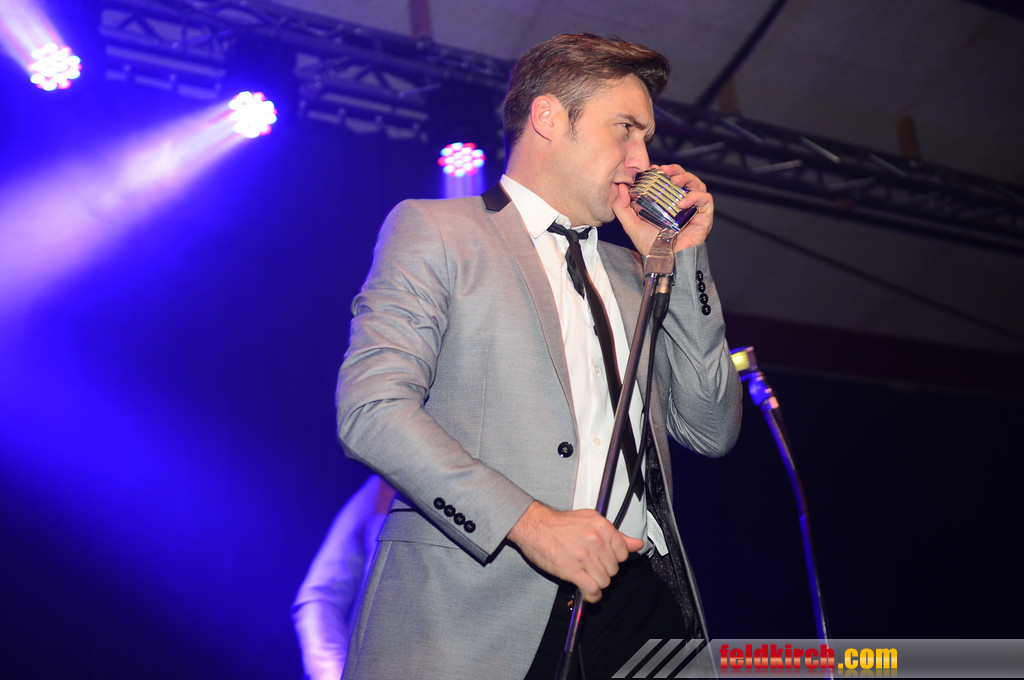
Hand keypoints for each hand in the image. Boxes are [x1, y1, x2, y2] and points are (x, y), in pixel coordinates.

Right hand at [507, 501, 643, 602]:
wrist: (535, 527)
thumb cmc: (560, 524)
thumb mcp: (591, 520)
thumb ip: (616, 535)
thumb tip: (637, 544)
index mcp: (602, 527)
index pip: (623, 553)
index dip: (614, 558)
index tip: (605, 559)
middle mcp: (596, 541)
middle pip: (614, 569)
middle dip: (604, 571)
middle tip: (591, 566)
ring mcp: (585, 557)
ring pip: (604, 581)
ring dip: (597, 583)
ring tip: (587, 577)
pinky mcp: (573, 571)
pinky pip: (592, 590)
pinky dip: (592, 595)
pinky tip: (587, 592)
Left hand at [613, 164, 713, 253]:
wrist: (663, 261)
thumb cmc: (650, 246)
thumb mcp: (630, 224)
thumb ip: (622, 207)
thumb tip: (621, 188)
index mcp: (667, 202)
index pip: (669, 180)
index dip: (663, 171)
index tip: (653, 168)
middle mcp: (681, 203)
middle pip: (684, 178)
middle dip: (676, 169)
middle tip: (665, 169)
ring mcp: (693, 209)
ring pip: (697, 184)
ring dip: (687, 177)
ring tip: (676, 180)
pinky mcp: (704, 216)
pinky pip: (706, 199)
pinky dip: (696, 196)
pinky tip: (683, 201)